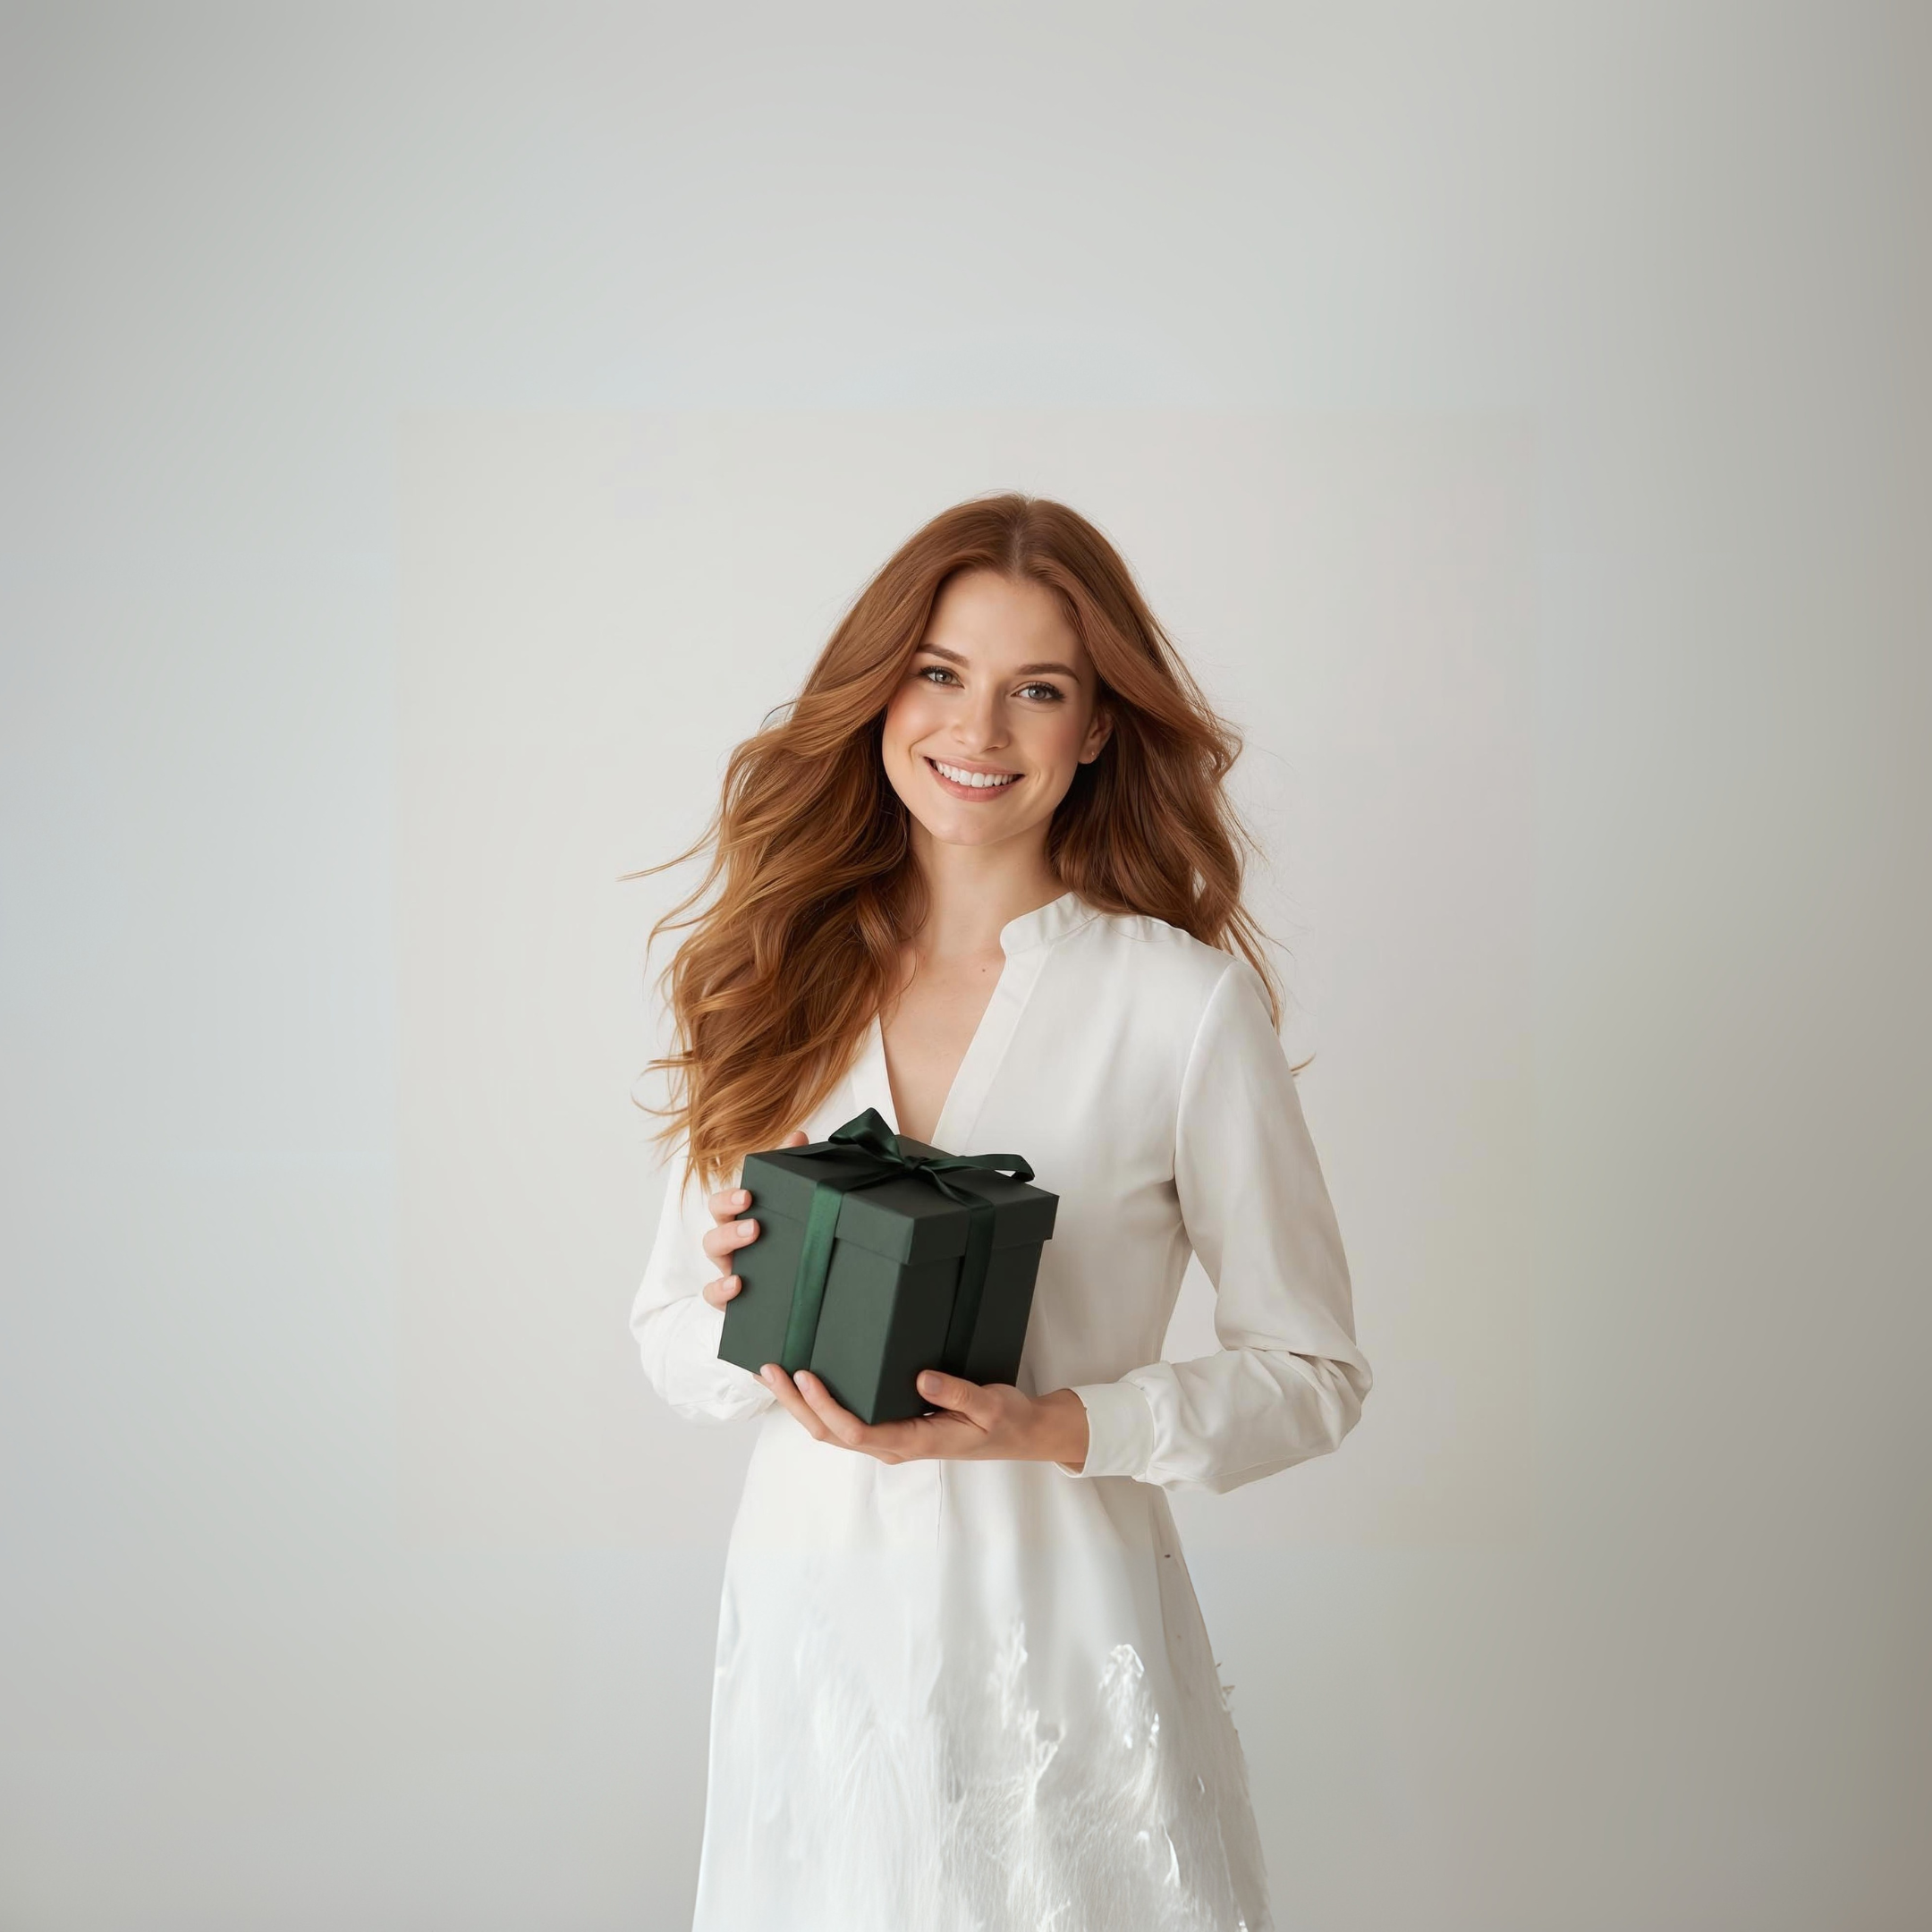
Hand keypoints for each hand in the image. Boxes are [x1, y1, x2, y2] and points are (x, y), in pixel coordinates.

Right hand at [701, 1129, 808, 1310]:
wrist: (793, 1293)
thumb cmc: (783, 1243)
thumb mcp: (787, 1209)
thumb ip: (789, 1173)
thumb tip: (797, 1136)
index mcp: (741, 1220)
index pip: (725, 1203)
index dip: (731, 1197)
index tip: (749, 1194)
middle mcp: (729, 1243)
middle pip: (715, 1226)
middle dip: (730, 1222)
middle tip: (755, 1224)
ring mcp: (728, 1269)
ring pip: (713, 1253)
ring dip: (728, 1244)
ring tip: (752, 1240)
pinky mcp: (730, 1299)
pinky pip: (714, 1295)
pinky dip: (720, 1290)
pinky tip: (737, 1285)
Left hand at [758, 1364, 1090, 1470]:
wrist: (1020, 1435)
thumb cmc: (1005, 1420)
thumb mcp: (990, 1404)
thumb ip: (958, 1393)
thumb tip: (921, 1379)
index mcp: (913, 1442)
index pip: (856, 1431)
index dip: (826, 1407)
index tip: (806, 1375)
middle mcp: (894, 1445)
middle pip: (830, 1433)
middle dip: (796, 1404)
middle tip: (770, 1368)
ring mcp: (890, 1439)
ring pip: (832, 1430)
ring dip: (801, 1405)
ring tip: (775, 1372)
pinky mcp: (892, 1428)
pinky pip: (846, 1421)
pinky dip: (819, 1404)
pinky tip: (808, 1382)